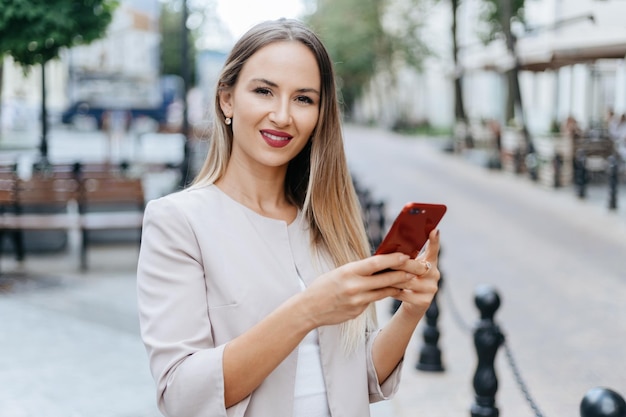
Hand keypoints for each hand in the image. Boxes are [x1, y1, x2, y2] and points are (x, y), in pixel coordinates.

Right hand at [299, 252, 415, 327]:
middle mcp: (354, 286)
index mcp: (348, 272)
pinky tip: (388, 291)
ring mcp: (357, 301)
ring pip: (384, 291)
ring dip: (398, 285)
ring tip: (409, 280)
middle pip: (386, 279)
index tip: (407, 256)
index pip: (376, 263)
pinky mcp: (358, 312)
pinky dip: (381, 295)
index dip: (393, 259)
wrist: (309, 308)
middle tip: (418, 270)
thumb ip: (359, 269)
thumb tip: (380, 263)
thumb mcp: (339, 272)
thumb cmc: (324, 286)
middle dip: (404, 274)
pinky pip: (374, 301)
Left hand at [391, 228, 440, 316]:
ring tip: (379, 275)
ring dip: (392, 278)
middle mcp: (434, 274)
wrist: (412, 305)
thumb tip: (390, 247)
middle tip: (387, 262)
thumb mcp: (407, 268)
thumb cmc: (406, 280)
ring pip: (407, 280)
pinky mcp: (424, 301)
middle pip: (416, 266)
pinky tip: (383, 288)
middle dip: (400, 264)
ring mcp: (431, 288)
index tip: (434, 230)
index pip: (433, 250)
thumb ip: (405, 259)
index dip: (434, 240)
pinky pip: (404, 293)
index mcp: (430, 263)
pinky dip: (392, 290)